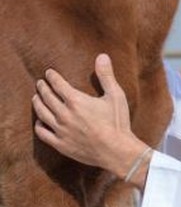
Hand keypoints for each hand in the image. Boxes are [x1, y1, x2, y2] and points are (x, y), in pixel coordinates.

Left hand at [32, 54, 147, 179]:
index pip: (57, 84)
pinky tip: (39, 121)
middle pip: (47, 97)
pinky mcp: (60, 144)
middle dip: (42, 88)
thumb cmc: (118, 122)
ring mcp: (61, 130)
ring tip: (36, 98)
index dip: (52, 77)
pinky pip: (43, 133)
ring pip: (42, 113)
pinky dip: (39, 125)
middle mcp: (64, 114)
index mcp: (76, 101)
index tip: (48, 73)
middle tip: (40, 83)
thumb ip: (106, 75)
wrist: (117, 151)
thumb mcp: (115, 95)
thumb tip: (102, 56)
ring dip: (37, 103)